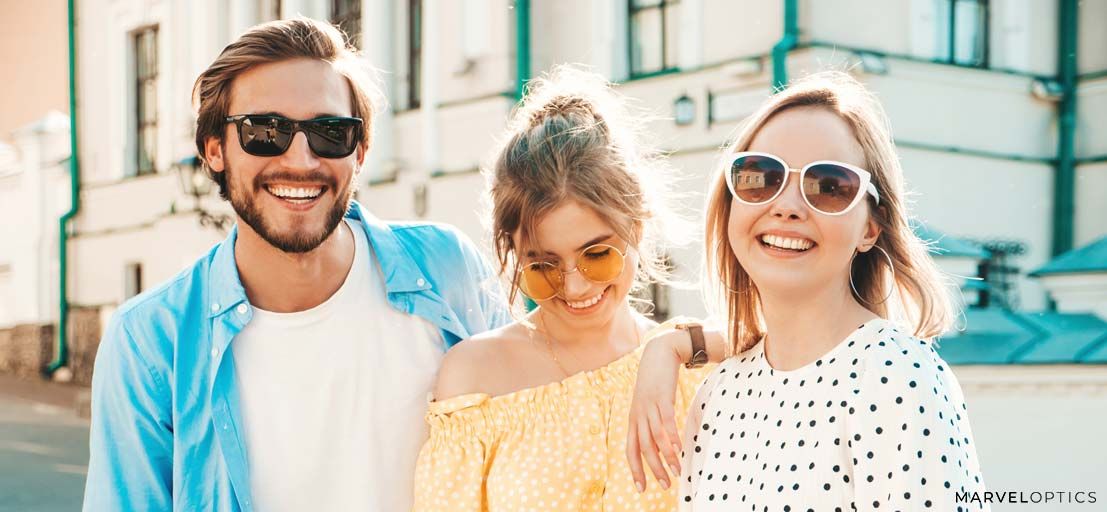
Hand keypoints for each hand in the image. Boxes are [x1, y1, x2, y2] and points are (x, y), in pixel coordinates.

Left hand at [626, 329, 686, 492]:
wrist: (660, 353)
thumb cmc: (656, 381)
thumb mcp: (649, 404)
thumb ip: (652, 422)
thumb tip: (663, 444)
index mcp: (634, 419)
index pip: (631, 450)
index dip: (635, 470)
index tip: (642, 488)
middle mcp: (638, 415)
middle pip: (644, 448)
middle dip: (654, 469)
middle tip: (665, 486)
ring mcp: (649, 407)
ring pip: (655, 438)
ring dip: (667, 457)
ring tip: (677, 471)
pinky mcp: (662, 398)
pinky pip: (666, 422)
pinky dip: (672, 437)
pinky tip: (679, 449)